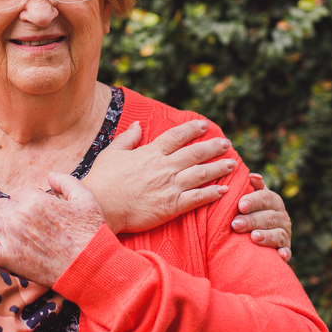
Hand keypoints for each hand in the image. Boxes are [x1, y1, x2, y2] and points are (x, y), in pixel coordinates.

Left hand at [0, 173, 105, 288]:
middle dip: (10, 211)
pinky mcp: (7, 259)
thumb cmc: (91, 233)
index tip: (36, 211)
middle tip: (24, 223)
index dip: (26, 200)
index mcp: (35, 199)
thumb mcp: (85, 198)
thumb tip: (49, 175)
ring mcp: (10, 238)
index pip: (18, 192)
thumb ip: (65, 181)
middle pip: (0, 205)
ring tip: (2, 230)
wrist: (92, 267)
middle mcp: (18, 216)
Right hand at [81, 120, 235, 232]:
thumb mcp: (111, 153)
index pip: (177, 136)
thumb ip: (127, 138)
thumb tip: (137, 125)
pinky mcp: (171, 206)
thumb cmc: (102, 180)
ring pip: (201, 174)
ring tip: (231, 164)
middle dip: (213, 147)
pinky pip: (197, 199)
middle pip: (195, 153)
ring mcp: (169, 186)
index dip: (193, 129)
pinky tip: (224, 190)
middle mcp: (164, 167)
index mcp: (150, 153)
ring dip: (218, 168)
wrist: (99, 206)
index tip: (205, 125)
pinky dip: (212, 194)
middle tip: (227, 144)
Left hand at [231, 173, 292, 261]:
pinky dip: (283, 254)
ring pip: (278, 234)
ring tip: (253, 237)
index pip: (265, 198)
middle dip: (252, 220)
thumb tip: (252, 175)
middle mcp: (282, 217)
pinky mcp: (285, 250)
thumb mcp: (251, 197)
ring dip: (266, 236)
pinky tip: (278, 255)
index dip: (253, 201)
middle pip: (269, 217)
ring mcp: (285, 234)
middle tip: (236, 224)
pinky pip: (287, 252)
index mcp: (273, 201)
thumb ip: (251, 187)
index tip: (240, 205)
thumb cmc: (250, 212)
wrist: (257, 236)